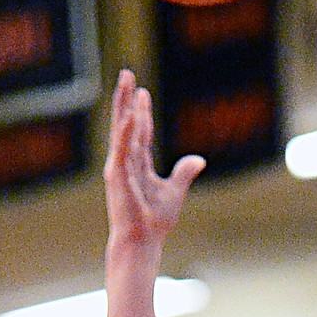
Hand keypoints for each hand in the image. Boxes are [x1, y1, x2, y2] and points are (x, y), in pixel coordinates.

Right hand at [104, 70, 204, 246]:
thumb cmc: (154, 223)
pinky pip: (122, 148)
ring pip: (121, 128)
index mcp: (138, 166)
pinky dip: (126, 131)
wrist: (142, 242)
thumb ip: (184, 174)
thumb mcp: (174, 192)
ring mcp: (120, 167)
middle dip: (127, 99)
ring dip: (123, 104)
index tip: (143, 92)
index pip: (140, 132)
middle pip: (127, 123)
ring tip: (126, 82)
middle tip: (127, 75)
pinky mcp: (117, 175)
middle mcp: (126, 162)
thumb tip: (199, 159)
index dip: (142, 111)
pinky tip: (131, 113)